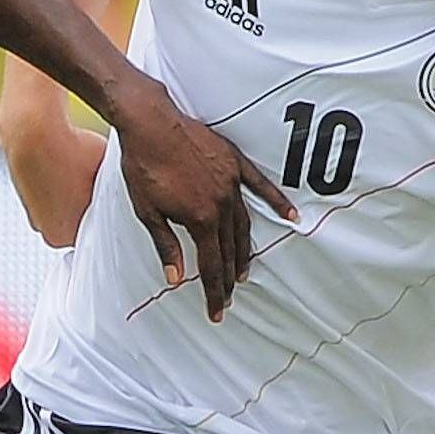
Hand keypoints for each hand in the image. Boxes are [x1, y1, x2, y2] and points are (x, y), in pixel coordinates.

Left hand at [106, 81, 292, 320]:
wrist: (149, 123)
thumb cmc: (143, 167)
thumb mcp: (148, 212)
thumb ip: (166, 245)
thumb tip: (176, 278)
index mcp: (200, 219)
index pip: (211, 264)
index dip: (214, 291)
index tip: (217, 311)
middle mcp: (221, 203)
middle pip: (230, 249)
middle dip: (228, 277)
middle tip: (228, 296)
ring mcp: (231, 182)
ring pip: (244, 225)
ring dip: (244, 251)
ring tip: (244, 271)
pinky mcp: (234, 163)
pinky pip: (261, 186)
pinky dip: (277, 201)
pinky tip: (292, 215)